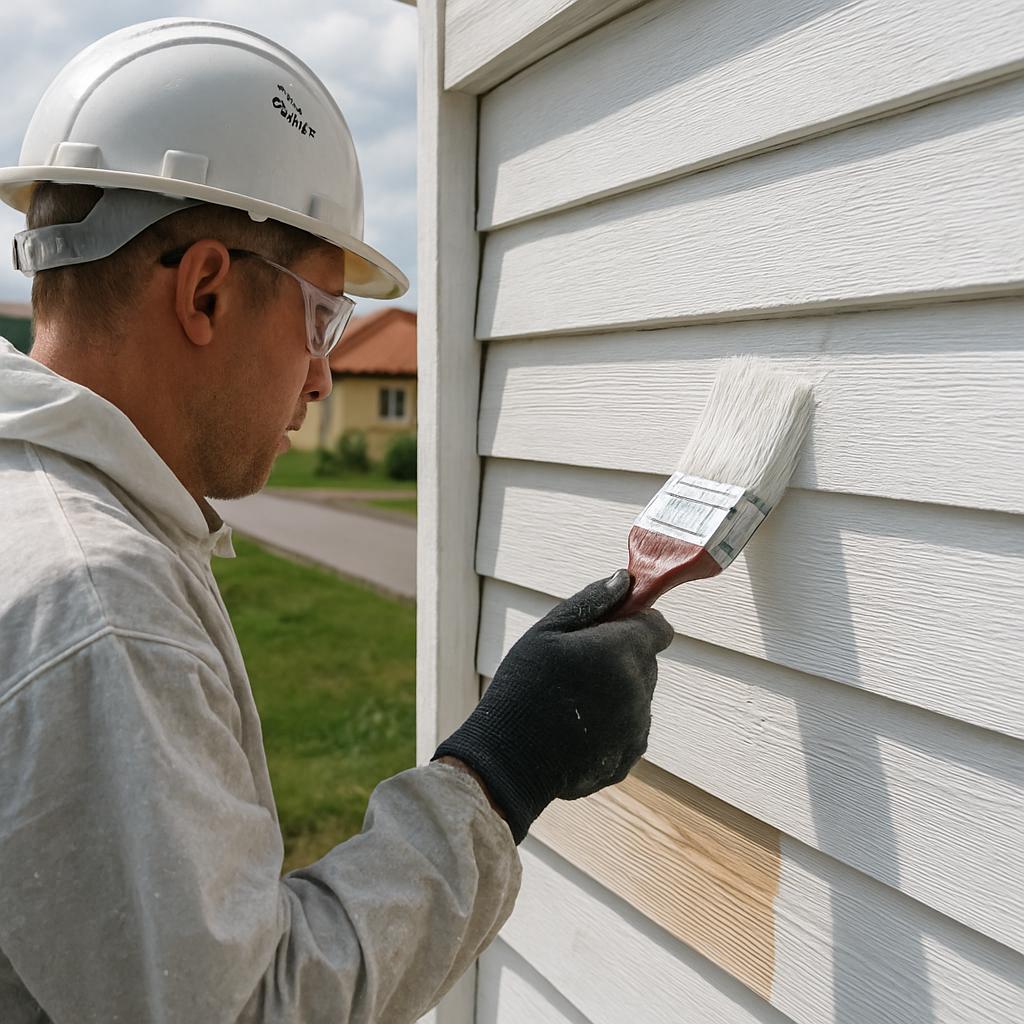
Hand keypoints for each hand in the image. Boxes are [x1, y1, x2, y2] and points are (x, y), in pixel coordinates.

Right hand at [431, 569, 674, 843]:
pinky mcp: (629, 756)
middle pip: (647, 661)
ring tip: (572, 701)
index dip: (638, 623)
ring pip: (640, 695)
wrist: (508, 760)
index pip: (658, 628)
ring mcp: (636, 727)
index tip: (612, 628)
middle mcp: (636, 690)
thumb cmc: (522, 687)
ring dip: (618, 692)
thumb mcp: (546, 633)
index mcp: (618, 652)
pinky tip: (577, 727)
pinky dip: (613, 724)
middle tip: (578, 667)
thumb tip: (626, 579)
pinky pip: (632, 728)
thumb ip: (591, 602)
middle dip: (622, 657)